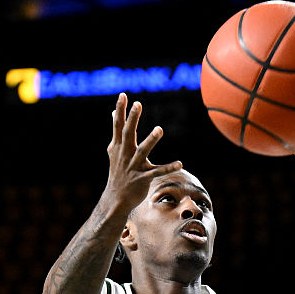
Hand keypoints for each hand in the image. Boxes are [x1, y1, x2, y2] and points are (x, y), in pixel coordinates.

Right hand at [103, 93, 181, 212]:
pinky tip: (180, 164)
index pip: (118, 125)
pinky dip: (168, 168)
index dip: (120, 110)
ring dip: (151, 140)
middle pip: (128, 134)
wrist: (116, 198)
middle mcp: (124, 154)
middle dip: (132, 119)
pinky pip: (157, 172)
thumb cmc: (118, 171)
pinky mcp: (142, 179)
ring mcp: (133, 167)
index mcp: (118, 146)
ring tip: (159, 129)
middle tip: (138, 104)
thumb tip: (114, 112)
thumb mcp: (115, 150)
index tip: (123, 95)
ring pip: (142, 151)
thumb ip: (117, 131)